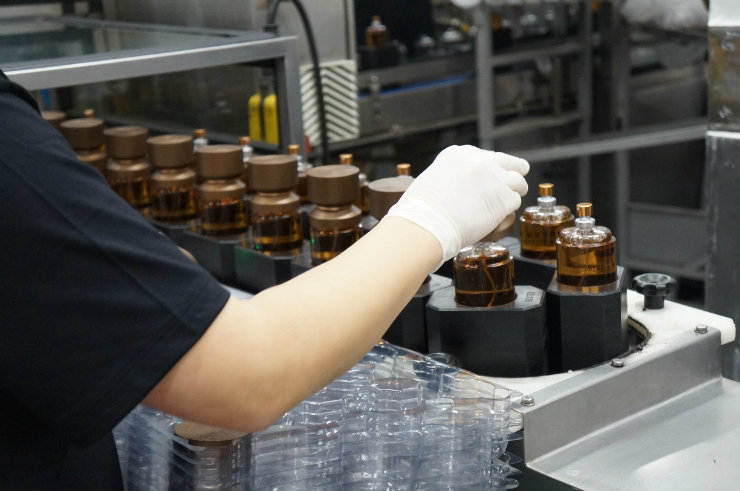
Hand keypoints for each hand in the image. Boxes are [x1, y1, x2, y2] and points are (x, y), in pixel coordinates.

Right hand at [386, 145, 528, 264]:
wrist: (428, 223)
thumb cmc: (421, 209)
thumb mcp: (431, 178)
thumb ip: (449, 177)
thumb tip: (454, 189)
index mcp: (459, 154)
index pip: (483, 155)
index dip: (489, 167)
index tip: (491, 173)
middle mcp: (480, 161)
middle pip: (508, 162)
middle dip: (514, 169)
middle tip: (518, 175)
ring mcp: (495, 179)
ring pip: (518, 181)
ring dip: (516, 190)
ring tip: (515, 197)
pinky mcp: (505, 199)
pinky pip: (515, 201)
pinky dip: (510, 208)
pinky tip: (503, 214)